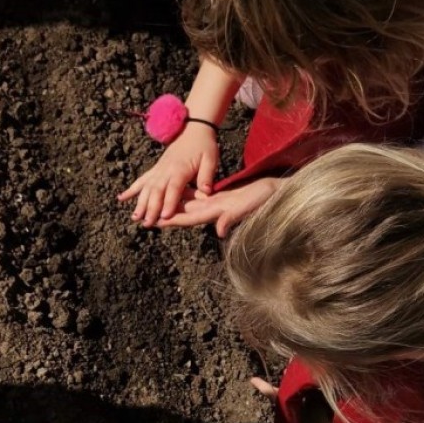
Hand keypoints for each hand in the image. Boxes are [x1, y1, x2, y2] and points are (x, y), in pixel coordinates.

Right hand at [118, 123, 218, 226]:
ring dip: (139, 203)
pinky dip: (131, 189)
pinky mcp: (155, 169)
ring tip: (134, 217)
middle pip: (156, 190)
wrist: (193, 129)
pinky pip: (142, 180)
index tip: (165, 217)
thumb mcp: (211, 159)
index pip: (174, 188)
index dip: (169, 202)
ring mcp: (158, 169)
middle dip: (151, 208)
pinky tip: (121, 198)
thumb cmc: (204, 146)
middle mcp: (166, 169)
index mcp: (180, 169)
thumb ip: (207, 175)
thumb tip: (206, 191)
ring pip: (146, 187)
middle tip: (147, 223)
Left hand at [157, 177, 281, 236]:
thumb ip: (233, 218)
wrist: (277, 192)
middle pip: (186, 212)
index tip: (157, 222)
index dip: (174, 220)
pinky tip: (177, 191)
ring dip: (174, 205)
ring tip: (156, 204)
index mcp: (218, 211)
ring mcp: (218, 204)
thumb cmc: (266, 199)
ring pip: (191, 204)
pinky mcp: (222, 198)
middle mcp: (215, 209)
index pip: (191, 217)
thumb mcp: (249, 207)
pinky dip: (187, 194)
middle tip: (146, 216)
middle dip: (167, 215)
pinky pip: (200, 196)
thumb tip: (219, 232)